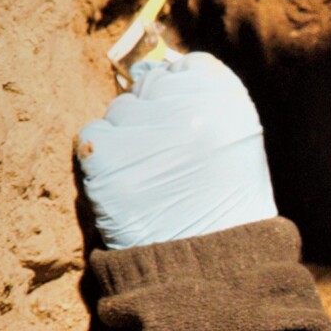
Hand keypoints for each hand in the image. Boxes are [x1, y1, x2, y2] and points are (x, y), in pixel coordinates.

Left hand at [78, 53, 277, 249]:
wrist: (210, 264)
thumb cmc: (227, 204)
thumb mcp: (238, 141)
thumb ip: (205, 100)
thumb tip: (153, 69)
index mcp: (224, 98)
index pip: (189, 66)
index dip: (183, 95)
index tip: (188, 123)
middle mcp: (182, 105)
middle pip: (149, 85)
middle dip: (155, 116)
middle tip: (171, 159)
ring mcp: (141, 129)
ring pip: (119, 112)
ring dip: (129, 138)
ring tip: (153, 178)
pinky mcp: (105, 156)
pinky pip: (92, 138)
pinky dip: (105, 160)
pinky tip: (130, 185)